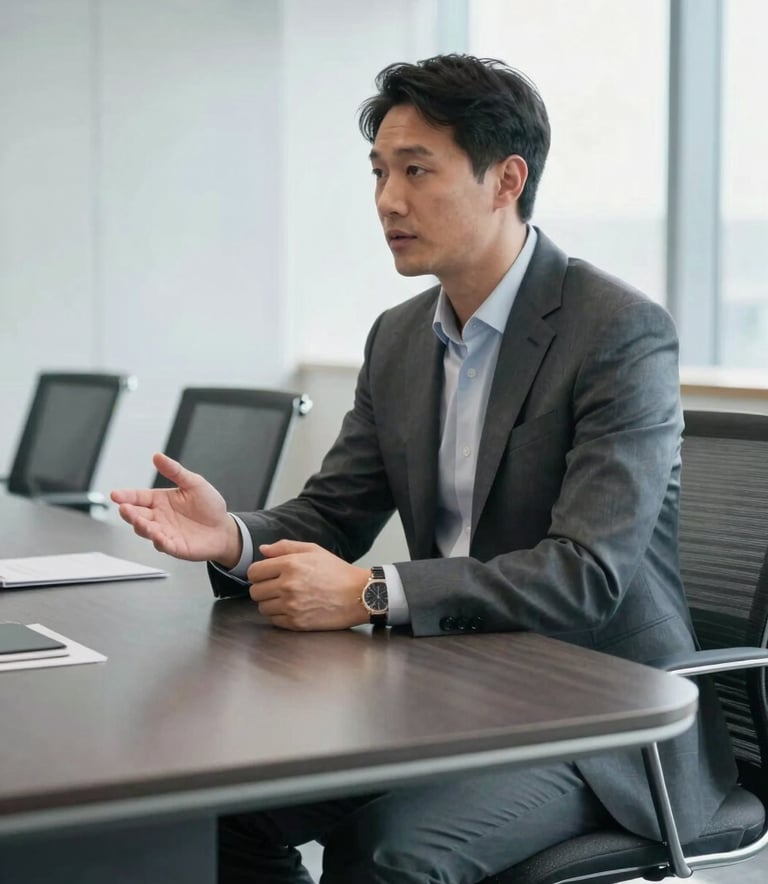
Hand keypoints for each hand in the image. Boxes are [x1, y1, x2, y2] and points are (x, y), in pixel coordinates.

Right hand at [110, 453, 241, 565]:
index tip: (115, 494)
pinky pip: (163, 545)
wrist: (224, 528)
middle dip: (129, 512)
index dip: (125, 496)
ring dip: (142, 526)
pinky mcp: (174, 546)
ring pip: (146, 530)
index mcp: (160, 500)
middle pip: (137, 515)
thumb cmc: (209, 506)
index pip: (138, 497)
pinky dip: (159, 541)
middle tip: (124, 508)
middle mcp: (158, 517)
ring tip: (140, 521)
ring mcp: (165, 532)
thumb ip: (175, 471)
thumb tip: (157, 456)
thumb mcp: (194, 483)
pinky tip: (158, 536)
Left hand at [247, 540, 369, 630]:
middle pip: (254, 591)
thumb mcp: (313, 550)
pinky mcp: (297, 623)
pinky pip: (274, 621)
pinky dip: (280, 616)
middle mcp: (287, 585)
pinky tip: (294, 608)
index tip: (267, 575)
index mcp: (290, 564)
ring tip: (287, 598)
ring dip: (271, 603)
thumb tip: (263, 550)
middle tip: (277, 587)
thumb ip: (285, 547)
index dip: (259, 573)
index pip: (253, 572)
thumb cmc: (337, 571)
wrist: (358, 595)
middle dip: (263, 588)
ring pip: (262, 608)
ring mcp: (291, 606)